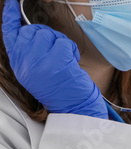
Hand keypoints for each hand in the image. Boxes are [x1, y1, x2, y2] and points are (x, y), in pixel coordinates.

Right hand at [2, 0, 105, 118]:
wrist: (73, 108)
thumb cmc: (59, 90)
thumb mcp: (34, 72)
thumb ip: (28, 53)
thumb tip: (31, 32)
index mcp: (17, 63)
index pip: (9, 33)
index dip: (9, 16)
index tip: (10, 2)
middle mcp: (24, 61)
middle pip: (31, 30)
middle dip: (46, 35)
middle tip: (56, 51)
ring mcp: (39, 62)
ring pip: (48, 34)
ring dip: (60, 42)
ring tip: (64, 59)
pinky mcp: (56, 63)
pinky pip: (63, 42)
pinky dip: (70, 49)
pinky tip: (71, 61)